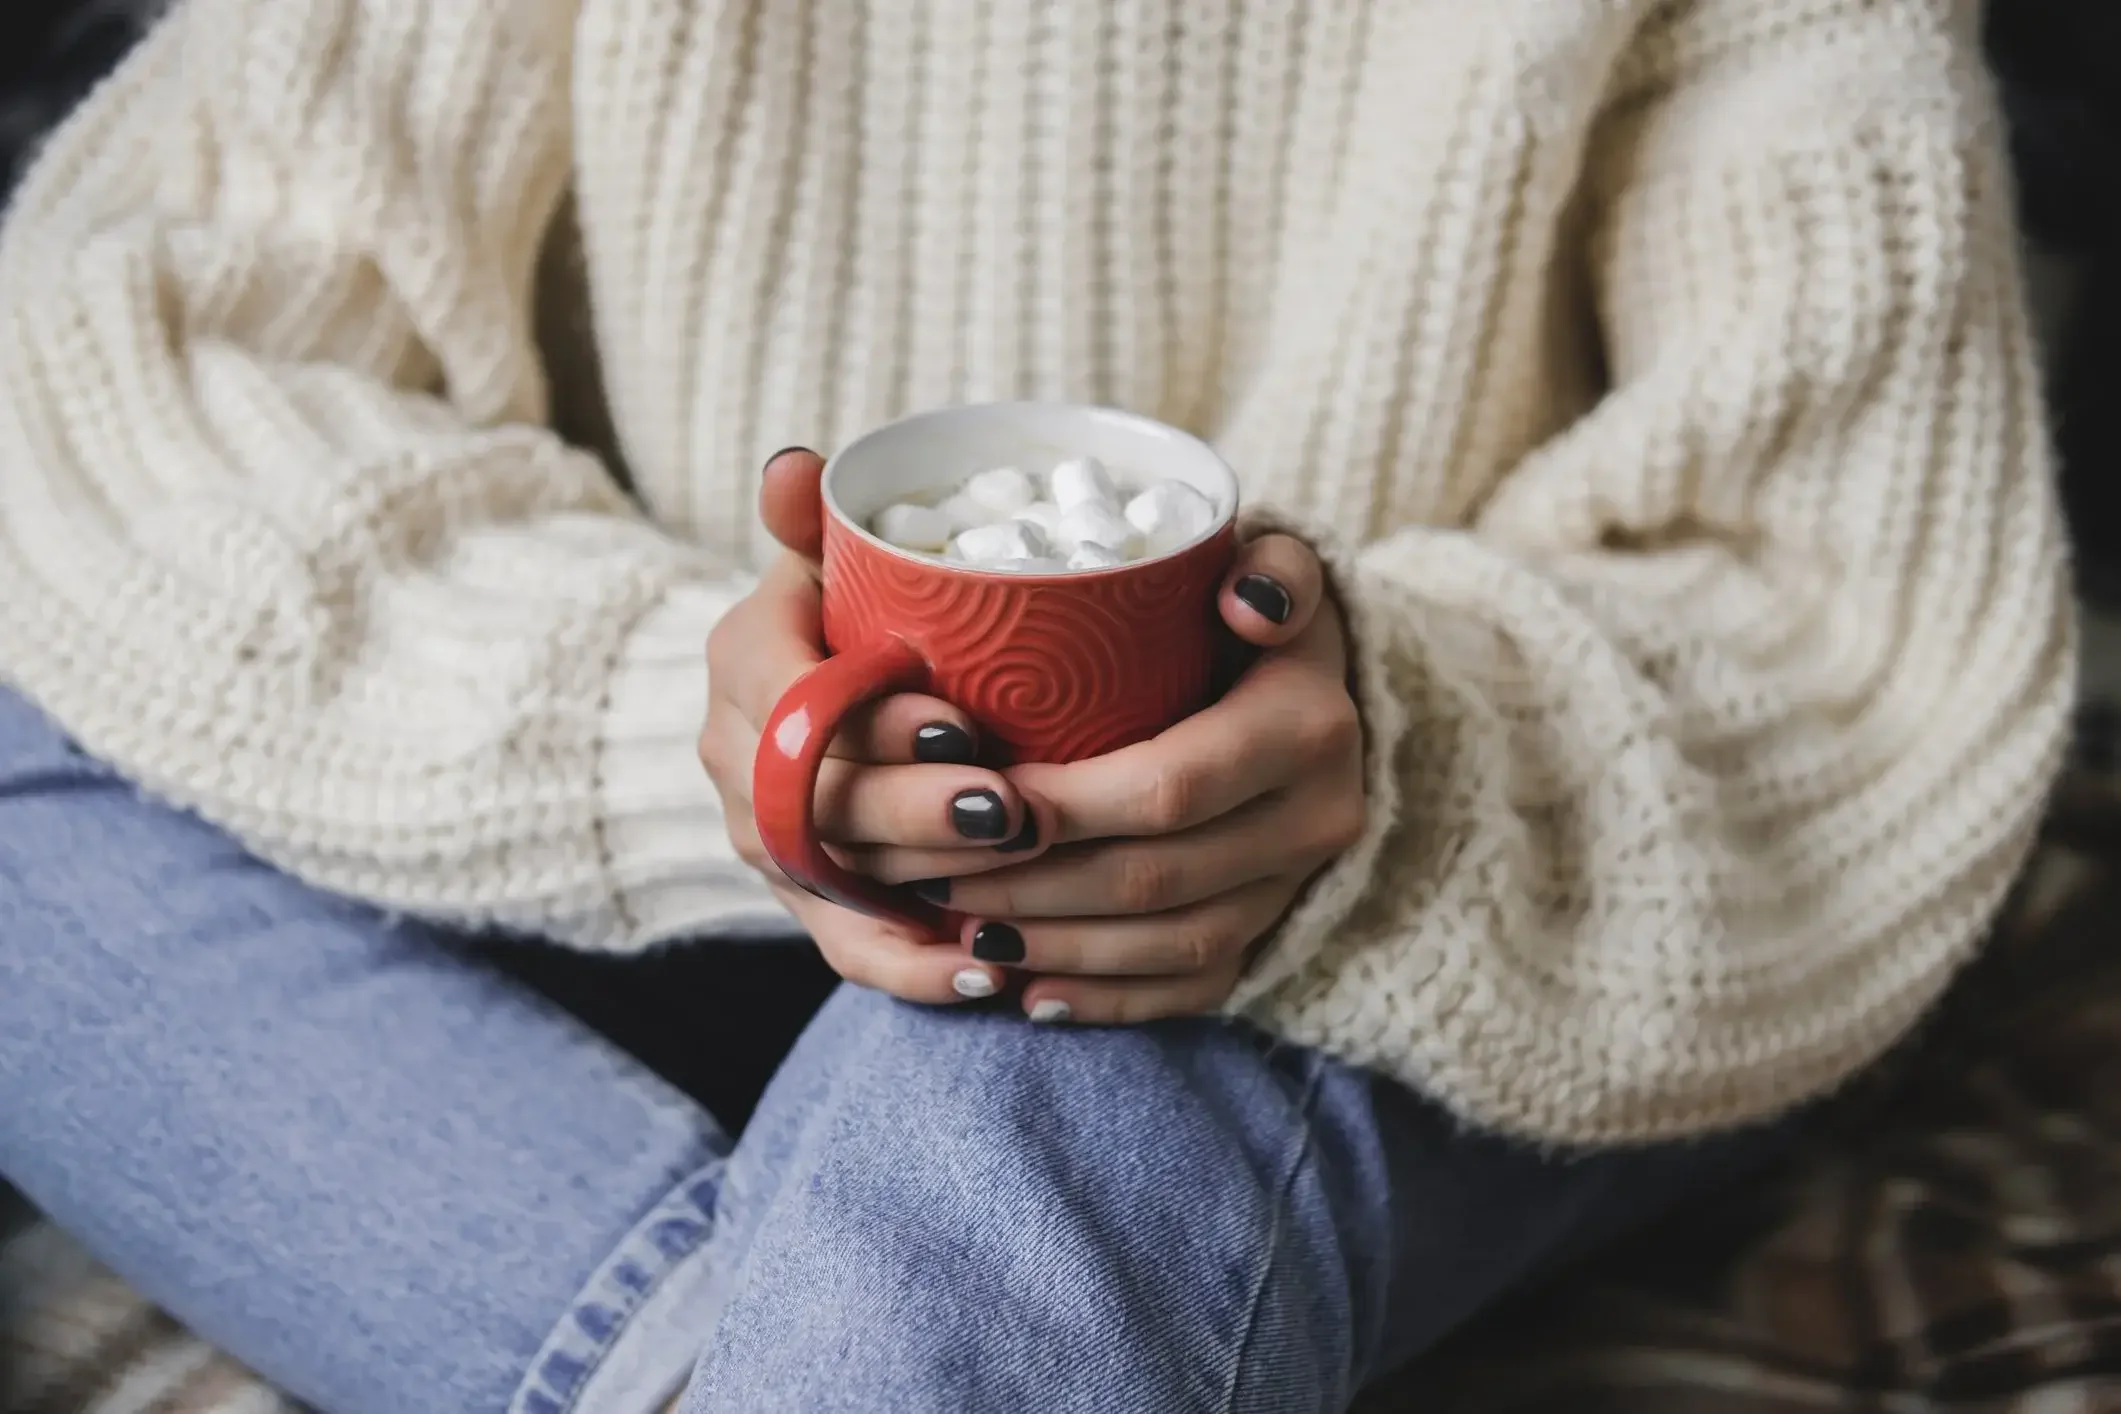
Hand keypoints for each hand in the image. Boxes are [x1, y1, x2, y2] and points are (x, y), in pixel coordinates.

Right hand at [695, 448, 1026, 1004]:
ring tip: (1023, 886)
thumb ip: (817, 518)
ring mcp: (765, 840)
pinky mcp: (805, 902)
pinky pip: (848, 950)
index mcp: (744, 663)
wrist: (803, 704)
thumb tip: (793, 466)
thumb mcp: (826, 558)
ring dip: (932, 884)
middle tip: (1018, 810)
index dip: (874, 719)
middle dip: (921, 811)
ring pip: (841, 876)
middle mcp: (737, 759)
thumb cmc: (843, 615)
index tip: (966, 724)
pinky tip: (987, 973)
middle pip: (820, 800)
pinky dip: (914, 969)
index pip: (795, 700)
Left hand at [848, 535, 1367, 1023]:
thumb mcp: (1273, 567)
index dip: (1068, 806)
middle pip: (1157, 876)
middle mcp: (1316, 818)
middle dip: (1035, 884)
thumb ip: (1270, 564)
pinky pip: (1192, 988)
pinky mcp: (1276, 931)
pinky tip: (1029, 995)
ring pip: (1170, 943)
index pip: (1171, 785)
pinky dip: (1108, 1000)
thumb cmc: (1251, 618)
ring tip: (965, 929)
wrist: (1328, 696)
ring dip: (1058, 948)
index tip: (977, 796)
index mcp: (1305, 726)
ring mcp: (1297, 887)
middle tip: (933, 873)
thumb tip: (1245, 599)